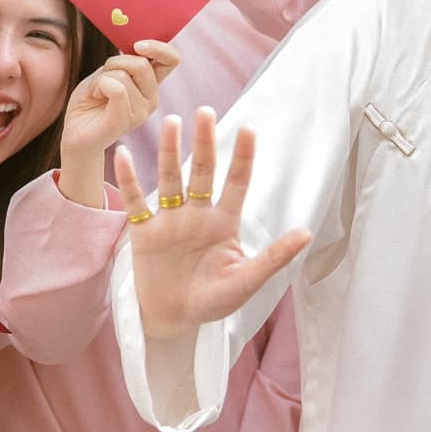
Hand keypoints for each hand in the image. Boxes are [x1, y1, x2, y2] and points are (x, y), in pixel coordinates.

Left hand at [59, 40, 179, 196]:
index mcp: (151, 85)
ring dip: (101, 78)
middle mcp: (152, 99)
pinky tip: (94, 97)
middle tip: (102, 78)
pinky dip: (98, 86)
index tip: (137, 45)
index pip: (172, 59)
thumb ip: (124, 62)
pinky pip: (116, 89)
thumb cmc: (90, 101)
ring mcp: (141, 112)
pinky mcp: (124, 120)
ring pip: (123, 75)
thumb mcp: (107, 73)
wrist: (75, 132)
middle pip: (142, 64)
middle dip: (115, 62)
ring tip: (97, 93)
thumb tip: (137, 47)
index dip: (159, 47)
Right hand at [113, 110, 312, 339]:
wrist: (174, 320)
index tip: (249, 129)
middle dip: (205, 142)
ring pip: (171, 178)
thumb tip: (307, 233)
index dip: (243, 157)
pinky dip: (129, 180)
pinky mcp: (145, 232)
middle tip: (205, 111)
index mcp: (225, 222)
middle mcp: (198, 214)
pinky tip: (123, 155)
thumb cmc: (214, 301)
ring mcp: (170, 220)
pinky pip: (136, 201)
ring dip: (170, 152)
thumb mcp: (247, 280)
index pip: (237, 182)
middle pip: (203, 171)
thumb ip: (274, 257)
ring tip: (172, 122)